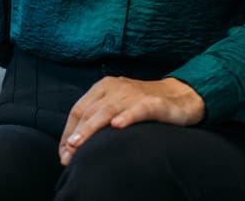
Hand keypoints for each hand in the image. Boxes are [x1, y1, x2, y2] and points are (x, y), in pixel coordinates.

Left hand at [58, 77, 204, 165]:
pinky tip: (117, 125)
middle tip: (68, 156)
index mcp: (103, 87)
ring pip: (107, 110)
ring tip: (78, 143)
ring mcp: (134, 94)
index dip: (67, 133)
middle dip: (75, 135)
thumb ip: (98, 120)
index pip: (78, 110)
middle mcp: (116, 88)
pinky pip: (137, 109)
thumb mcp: (116, 107)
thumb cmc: (143, 104)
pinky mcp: (153, 103)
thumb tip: (73, 146)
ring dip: (90, 128)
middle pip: (89, 111)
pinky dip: (126, 116)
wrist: (180, 96)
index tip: (63, 154)